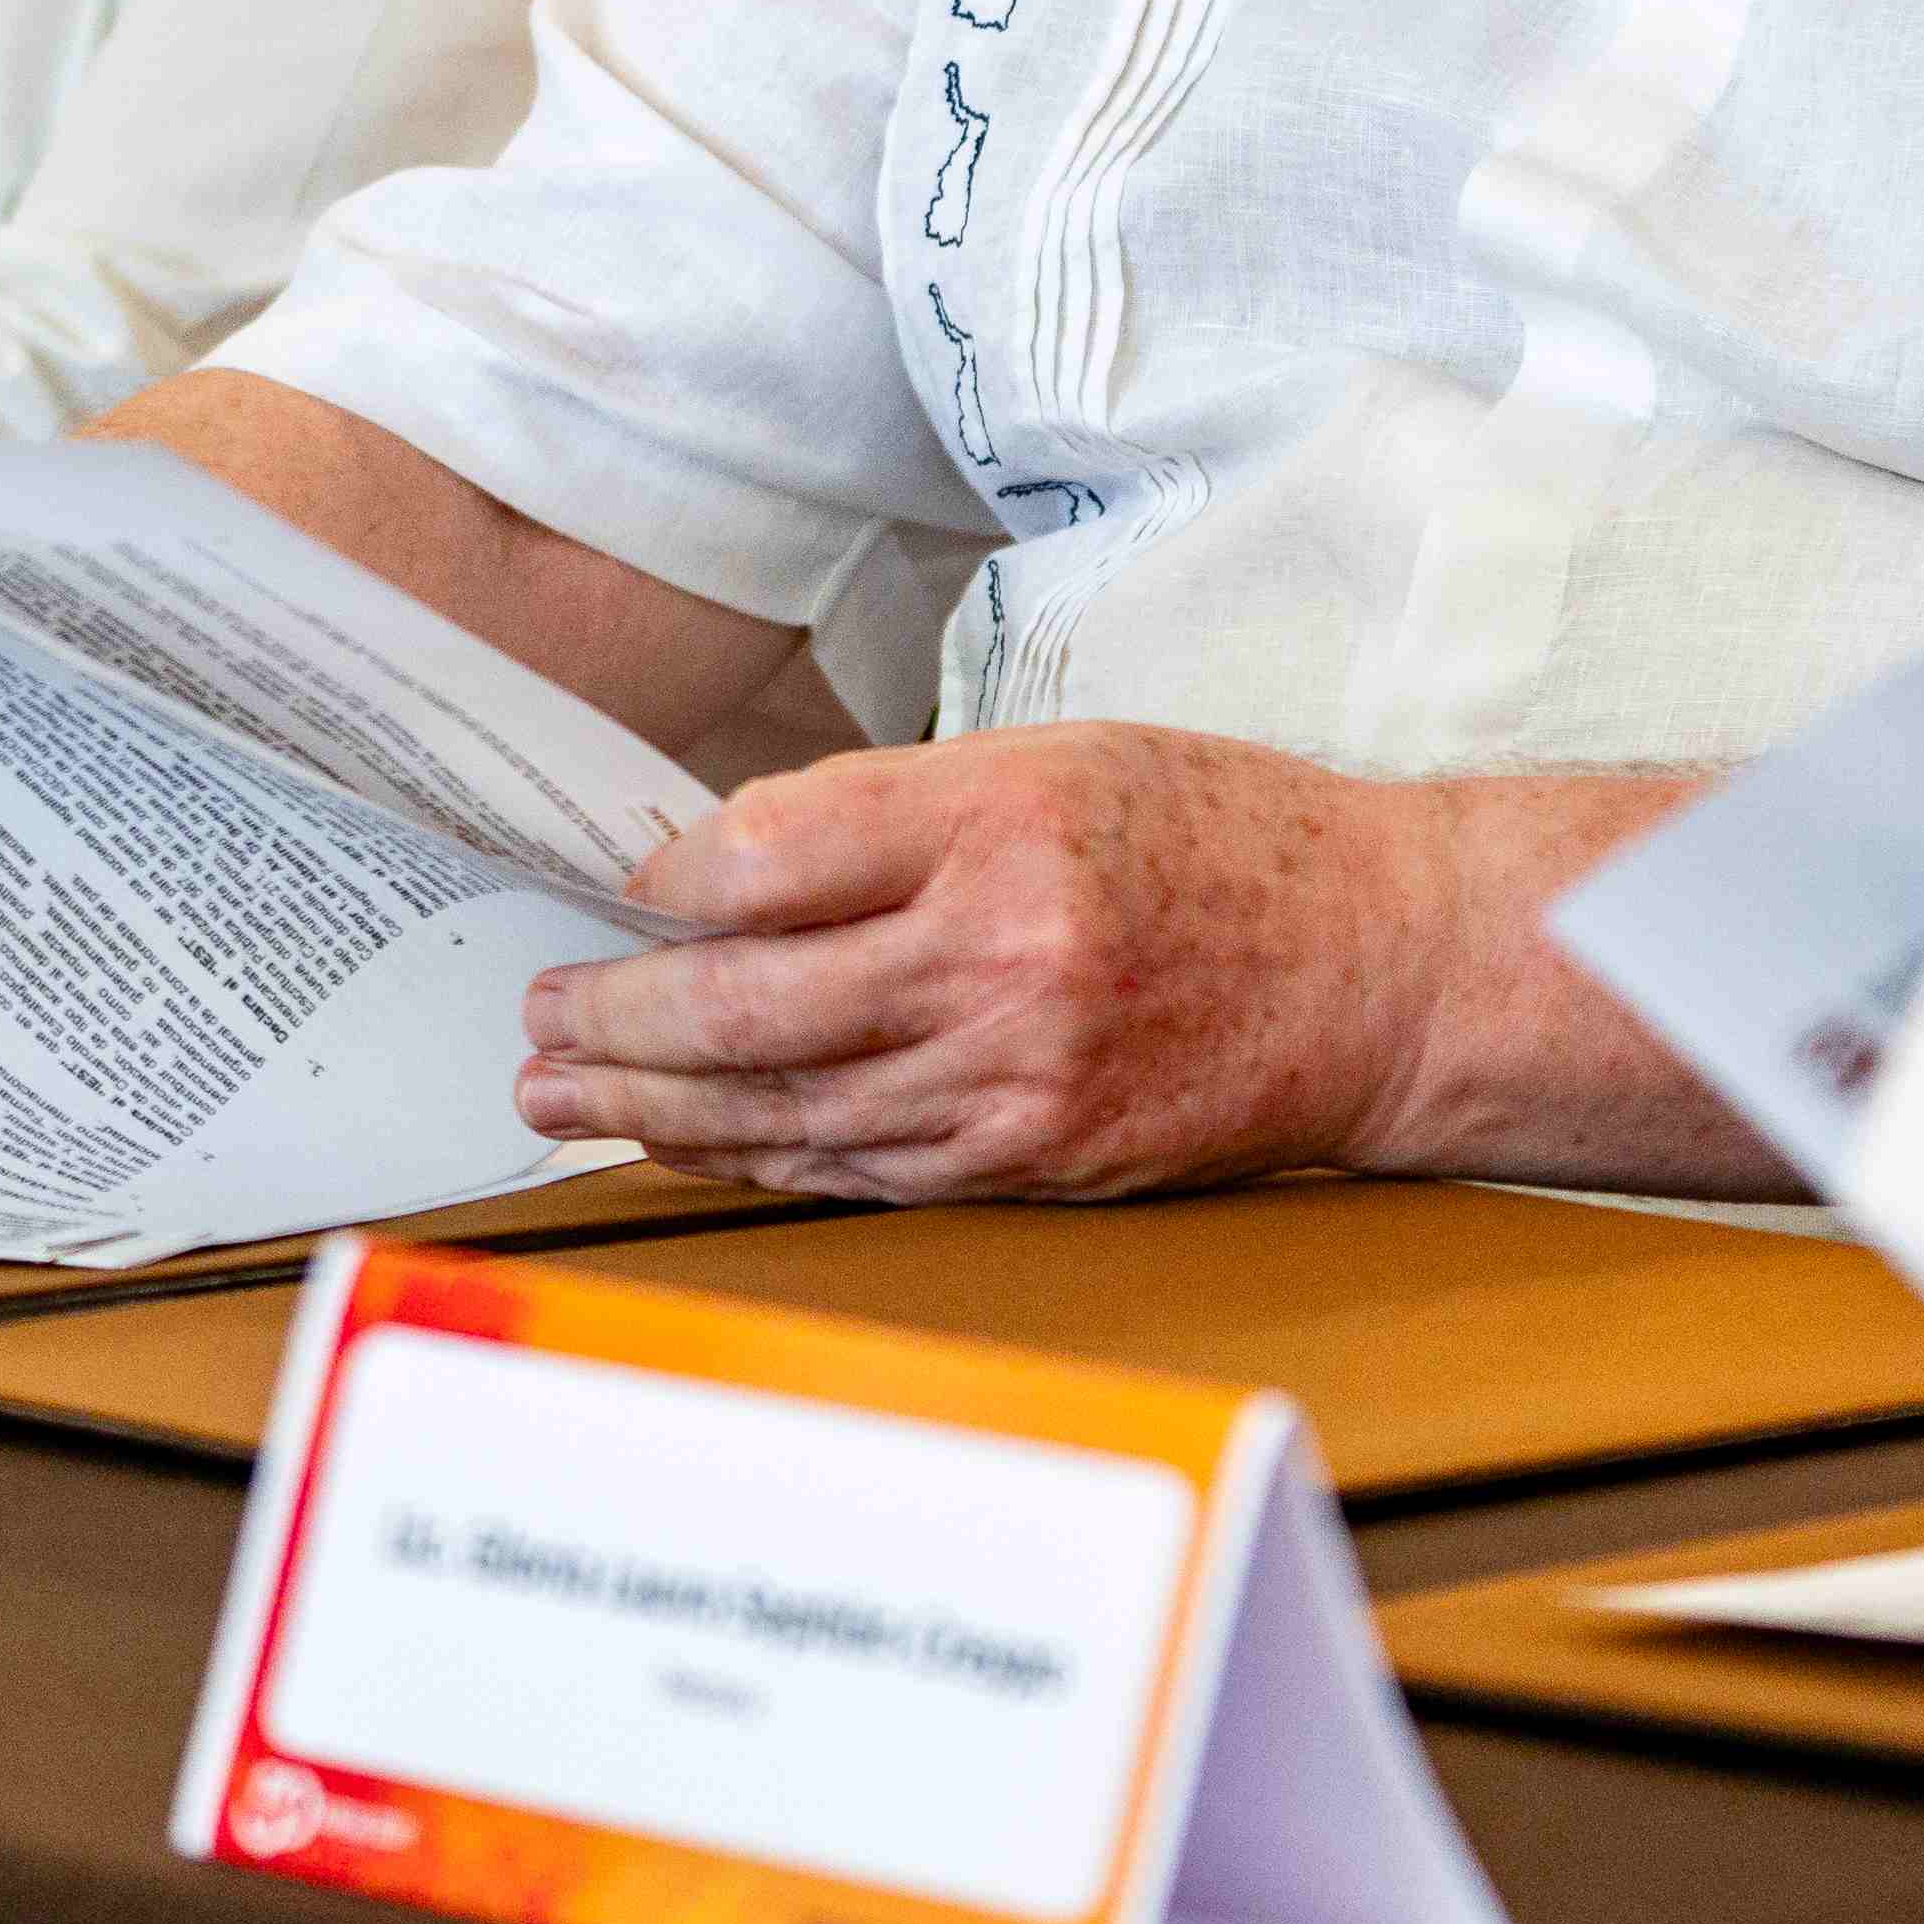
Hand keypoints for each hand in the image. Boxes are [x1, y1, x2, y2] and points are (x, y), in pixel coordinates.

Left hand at [515, 725, 1475, 1203]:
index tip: (626, 883)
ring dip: (651, 1110)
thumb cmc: (1227, 837)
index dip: (668, 879)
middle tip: (539, 1016)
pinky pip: (859, 1167)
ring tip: (562, 1097)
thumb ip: (896, 806)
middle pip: (746, 1005)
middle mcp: (1001, 957)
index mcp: (1003, 821)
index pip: (769, 855)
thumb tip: (733, 860)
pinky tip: (689, 1147)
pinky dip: (758, 1160)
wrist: (1384, 968)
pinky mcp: (1035, 1159)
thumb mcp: (1063, 756)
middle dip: (616, 1019)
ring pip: (784, 1107)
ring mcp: (1016, 1077)